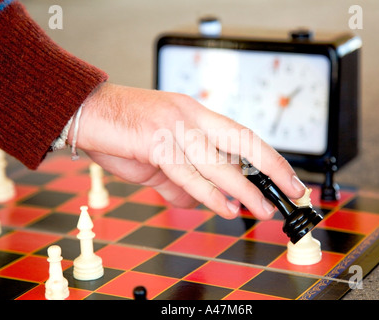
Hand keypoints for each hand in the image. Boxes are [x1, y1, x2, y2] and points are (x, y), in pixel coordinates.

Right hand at [68, 82, 305, 219]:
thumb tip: (199, 204)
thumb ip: (180, 182)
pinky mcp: (155, 142)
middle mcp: (190, 116)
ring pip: (219, 161)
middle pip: (243, 140)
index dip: (268, 156)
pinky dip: (210, 193)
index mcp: (195, 114)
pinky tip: (227, 208)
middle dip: (273, 165)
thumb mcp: (158, 159)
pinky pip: (189, 172)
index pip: (241, 135)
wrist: (84, 113)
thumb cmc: (121, 131)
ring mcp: (174, 127)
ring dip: (245, 189)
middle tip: (293, 189)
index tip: (285, 176)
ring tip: (264, 209)